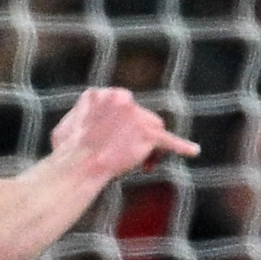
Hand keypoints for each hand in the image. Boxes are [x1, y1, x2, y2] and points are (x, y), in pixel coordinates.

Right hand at [48, 86, 201, 187]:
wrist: (77, 166)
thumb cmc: (67, 153)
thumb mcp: (68, 126)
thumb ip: (83, 117)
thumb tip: (86, 120)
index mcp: (99, 93)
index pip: (121, 108)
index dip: (122, 128)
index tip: (115, 144)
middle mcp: (121, 97)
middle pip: (140, 117)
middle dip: (136, 137)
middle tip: (126, 158)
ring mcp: (136, 114)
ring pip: (154, 128)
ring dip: (149, 147)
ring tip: (141, 166)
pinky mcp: (148, 134)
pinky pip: (169, 141)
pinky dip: (182, 146)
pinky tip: (193, 151)